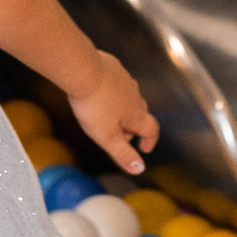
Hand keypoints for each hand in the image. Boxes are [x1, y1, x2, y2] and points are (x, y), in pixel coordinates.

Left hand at [69, 51, 158, 174]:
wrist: (83, 71)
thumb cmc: (94, 104)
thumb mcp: (107, 137)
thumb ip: (123, 153)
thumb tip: (138, 168)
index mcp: (135, 114)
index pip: (152, 130)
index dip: (150, 141)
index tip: (144, 148)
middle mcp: (134, 96)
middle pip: (141, 113)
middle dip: (134, 126)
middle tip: (121, 135)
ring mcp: (125, 80)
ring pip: (130, 96)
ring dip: (124, 108)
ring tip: (109, 114)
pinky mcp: (113, 67)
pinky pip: (118, 82)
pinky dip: (114, 91)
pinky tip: (101, 93)